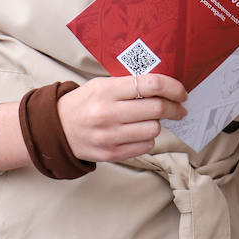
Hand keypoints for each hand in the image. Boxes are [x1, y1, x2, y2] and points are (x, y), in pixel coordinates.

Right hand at [57, 74, 187, 162]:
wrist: (57, 129)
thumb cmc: (84, 103)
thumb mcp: (101, 85)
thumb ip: (129, 84)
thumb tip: (164, 87)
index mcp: (107, 91)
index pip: (150, 85)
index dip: (173, 87)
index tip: (182, 92)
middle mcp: (108, 113)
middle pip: (157, 109)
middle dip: (175, 108)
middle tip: (179, 107)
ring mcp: (110, 136)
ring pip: (154, 130)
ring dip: (157, 123)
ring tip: (150, 119)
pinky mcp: (111, 154)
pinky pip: (145, 147)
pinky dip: (148, 139)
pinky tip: (139, 133)